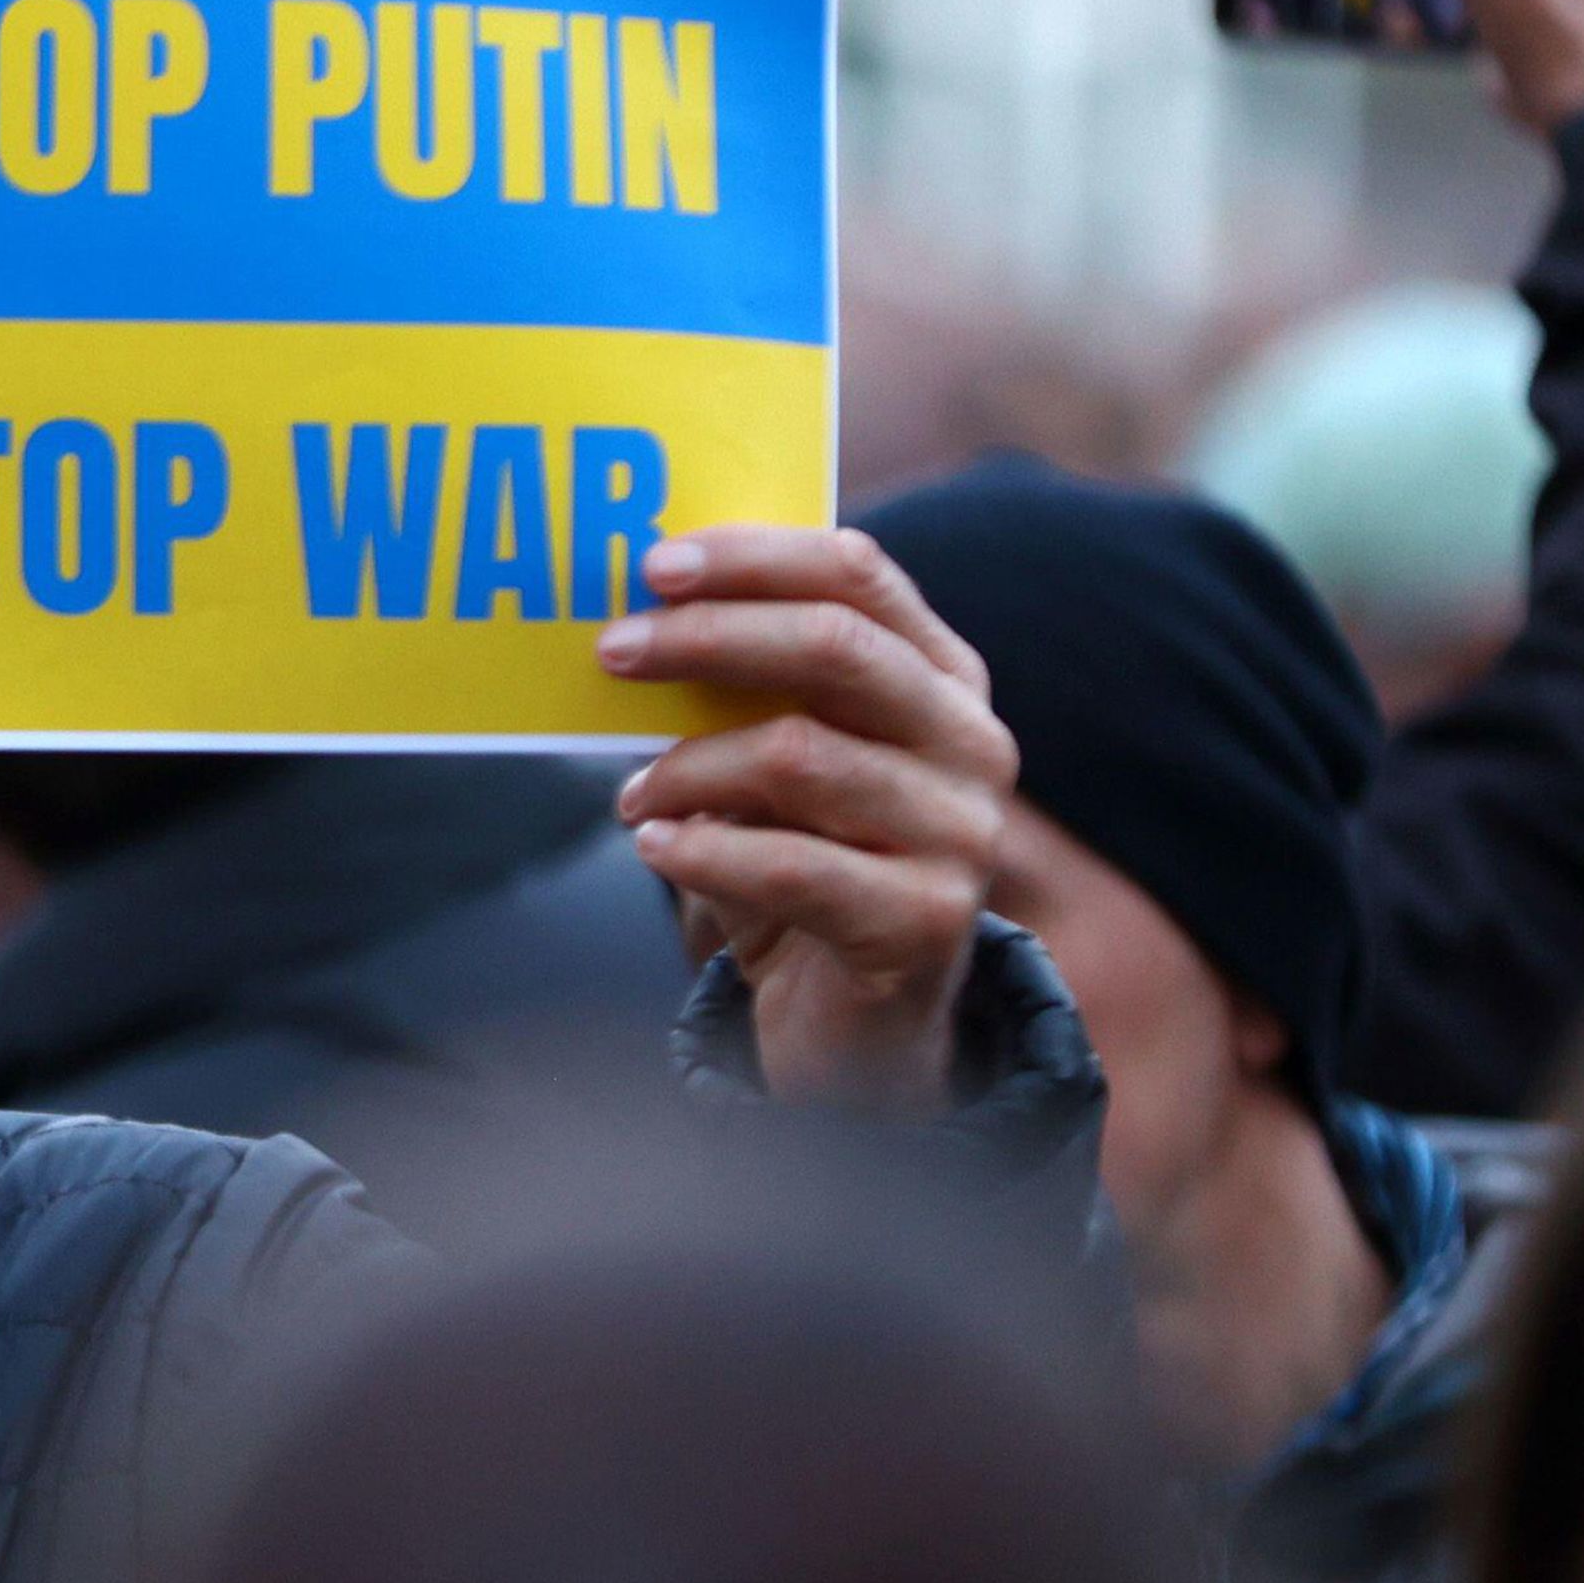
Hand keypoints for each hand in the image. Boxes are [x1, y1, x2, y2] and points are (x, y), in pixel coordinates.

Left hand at [602, 526, 1014, 1111]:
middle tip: (614, 650)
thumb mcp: (775, 765)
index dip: (754, 557)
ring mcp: (960, 833)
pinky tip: (656, 847)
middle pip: (834, 645)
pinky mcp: (927, 922)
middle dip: (709, 636)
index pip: (857, 576)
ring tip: (632, 796)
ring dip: (688, 766)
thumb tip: (634, 622)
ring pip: (799, 755)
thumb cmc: (803, 867)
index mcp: (940, 678)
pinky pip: (791, 866)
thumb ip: (740, 691)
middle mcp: (969, 742)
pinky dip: (704, 850)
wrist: (857, 1025)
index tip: (654, 564)